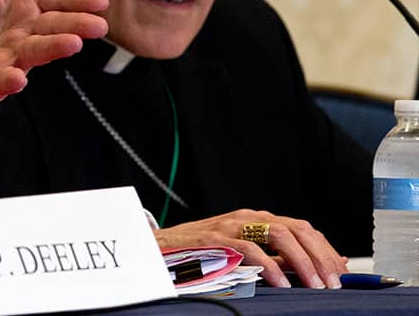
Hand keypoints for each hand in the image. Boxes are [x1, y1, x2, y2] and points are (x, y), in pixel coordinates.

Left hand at [0, 0, 108, 114]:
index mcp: (25, 4)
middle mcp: (25, 31)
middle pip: (53, 26)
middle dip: (74, 24)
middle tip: (98, 26)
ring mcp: (12, 57)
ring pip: (35, 52)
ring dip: (53, 48)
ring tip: (72, 44)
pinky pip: (3, 81)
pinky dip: (10, 80)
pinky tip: (18, 79)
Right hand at [155, 209, 347, 288]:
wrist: (159, 247)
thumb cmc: (201, 252)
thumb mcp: (243, 251)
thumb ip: (275, 257)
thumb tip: (315, 266)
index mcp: (256, 219)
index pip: (302, 228)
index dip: (325, 249)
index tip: (341, 272)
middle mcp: (247, 217)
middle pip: (296, 228)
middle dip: (321, 255)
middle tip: (334, 281)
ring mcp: (231, 225)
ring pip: (278, 234)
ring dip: (302, 261)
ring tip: (314, 283)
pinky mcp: (216, 239)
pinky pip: (250, 249)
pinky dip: (269, 266)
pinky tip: (280, 282)